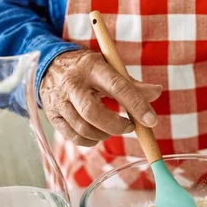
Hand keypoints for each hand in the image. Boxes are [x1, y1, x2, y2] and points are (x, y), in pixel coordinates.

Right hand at [40, 50, 161, 146]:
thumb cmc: (87, 68)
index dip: (136, 105)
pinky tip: (97, 135)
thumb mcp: (108, 67)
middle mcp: (72, 83)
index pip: (117, 87)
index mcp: (91, 67)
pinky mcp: (53, 115)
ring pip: (83, 128)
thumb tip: (157, 92)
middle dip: (116, 126)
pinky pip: (73, 136)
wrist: (49, 65)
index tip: (151, 120)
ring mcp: (60, 100)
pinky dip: (89, 141)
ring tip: (112, 130)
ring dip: (103, 134)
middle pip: (93, 112)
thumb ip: (132, 83)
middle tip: (130, 127)